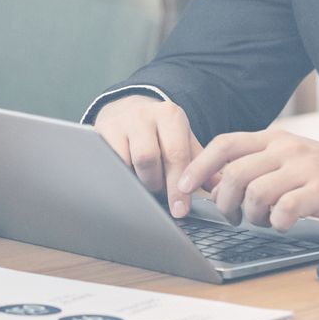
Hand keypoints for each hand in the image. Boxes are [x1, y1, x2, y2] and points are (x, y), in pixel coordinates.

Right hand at [92, 93, 201, 216]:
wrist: (129, 110)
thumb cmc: (160, 133)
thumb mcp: (183, 141)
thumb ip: (200, 163)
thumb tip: (220, 187)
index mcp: (170, 115)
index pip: (176, 155)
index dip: (178, 187)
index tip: (180, 210)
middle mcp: (144, 114)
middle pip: (148, 159)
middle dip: (155, 184)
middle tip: (159, 194)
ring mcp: (119, 122)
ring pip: (126, 162)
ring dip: (136, 181)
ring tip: (143, 184)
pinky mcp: (98, 131)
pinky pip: (108, 162)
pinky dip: (118, 177)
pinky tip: (125, 180)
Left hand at [177, 129, 318, 232]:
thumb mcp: (290, 161)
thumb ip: (256, 167)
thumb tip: (215, 188)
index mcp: (274, 139)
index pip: (225, 144)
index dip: (199, 166)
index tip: (182, 188)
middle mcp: (287, 149)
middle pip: (235, 172)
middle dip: (224, 201)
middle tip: (232, 217)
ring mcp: (305, 169)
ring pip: (256, 192)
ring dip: (250, 215)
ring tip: (262, 221)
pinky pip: (285, 208)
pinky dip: (277, 222)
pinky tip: (283, 224)